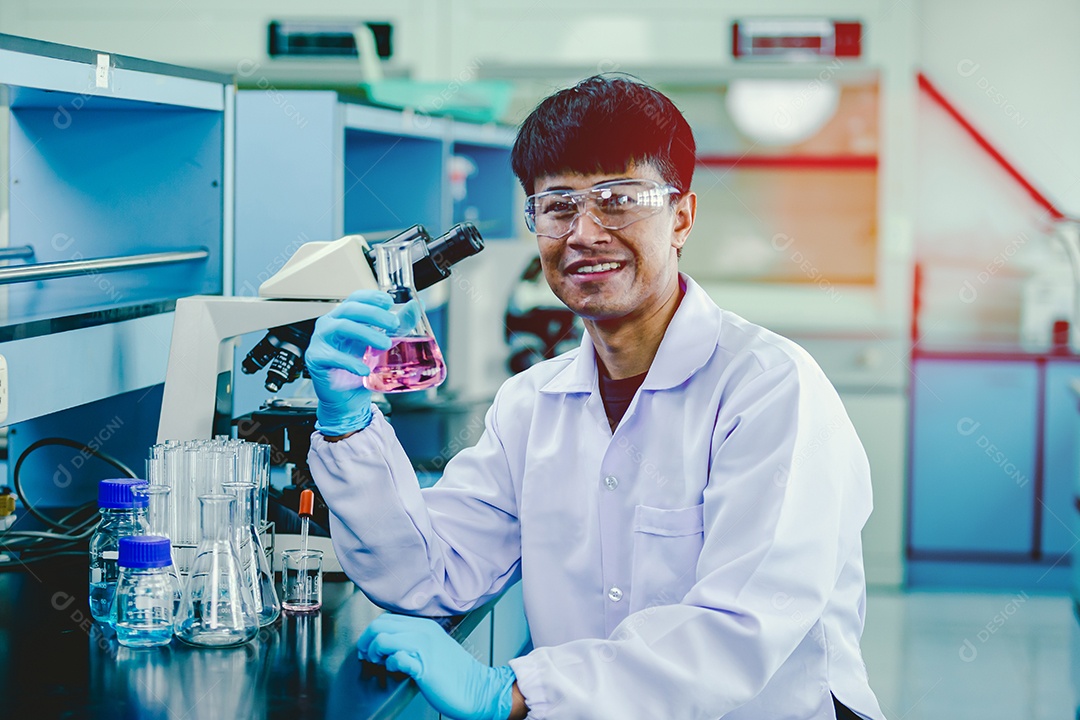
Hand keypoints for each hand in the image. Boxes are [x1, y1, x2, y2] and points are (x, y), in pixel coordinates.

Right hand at [305, 290, 397, 435]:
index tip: (390, 302)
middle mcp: (330, 323)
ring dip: (366, 333)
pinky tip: (364, 369)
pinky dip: (350, 362)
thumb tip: (416, 307)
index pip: (356, 298)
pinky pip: (332, 355)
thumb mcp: (383, 343)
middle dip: (374, 314)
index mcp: (345, 316)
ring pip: (341, 326)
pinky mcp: (315, 358)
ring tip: (385, 344)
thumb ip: (399, 326)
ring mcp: (320, 339)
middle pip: (350, 309)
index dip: (372, 297)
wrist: (348, 397)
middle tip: (394, 324)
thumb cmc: (362, 367)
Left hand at [357, 614, 515, 719]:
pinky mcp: (424, 666)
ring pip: (383, 638)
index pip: (386, 618)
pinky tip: (396, 670)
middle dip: (366, 641)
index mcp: (425, 625)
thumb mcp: (434, 647)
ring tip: (380, 664)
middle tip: (368, 656)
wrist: (477, 689)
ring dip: (374, 653)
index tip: (368, 647)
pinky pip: (396, 658)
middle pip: (380, 625)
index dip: (371, 633)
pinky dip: (390, 665)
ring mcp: (424, 647)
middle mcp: (423, 631)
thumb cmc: (455, 673)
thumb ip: (414, 640)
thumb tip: (389, 643)